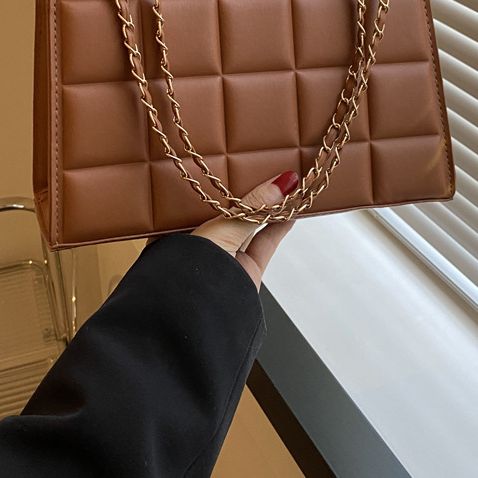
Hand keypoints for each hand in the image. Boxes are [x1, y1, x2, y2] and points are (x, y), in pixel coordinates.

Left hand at [192, 172, 298, 289]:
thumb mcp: (222, 228)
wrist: (198, 314)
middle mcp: (206, 240)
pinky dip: (279, 227)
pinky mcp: (247, 271)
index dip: (232, 179)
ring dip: (272, 209)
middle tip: (276, 171)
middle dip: (255, 193)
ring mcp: (227, 256)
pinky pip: (266, 243)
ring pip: (253, 226)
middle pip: (235, 210)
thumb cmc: (192, 268)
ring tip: (290, 187)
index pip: (211, 195)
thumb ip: (253, 208)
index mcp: (186, 225)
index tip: (253, 163)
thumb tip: (281, 183)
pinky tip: (291, 211)